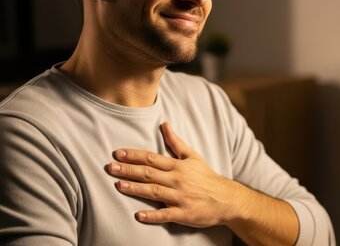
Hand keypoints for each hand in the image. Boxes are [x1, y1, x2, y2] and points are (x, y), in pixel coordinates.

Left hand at [107, 121, 242, 226]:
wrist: (226, 198)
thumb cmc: (207, 177)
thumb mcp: (193, 156)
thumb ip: (176, 142)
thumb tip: (164, 124)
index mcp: (178, 166)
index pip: (152, 158)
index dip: (134, 155)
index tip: (118, 153)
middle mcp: (177, 180)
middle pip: (149, 174)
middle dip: (128, 170)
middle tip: (111, 167)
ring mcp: (180, 197)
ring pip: (154, 192)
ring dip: (136, 189)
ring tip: (119, 186)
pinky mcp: (184, 213)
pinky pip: (166, 215)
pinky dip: (153, 216)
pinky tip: (139, 215)